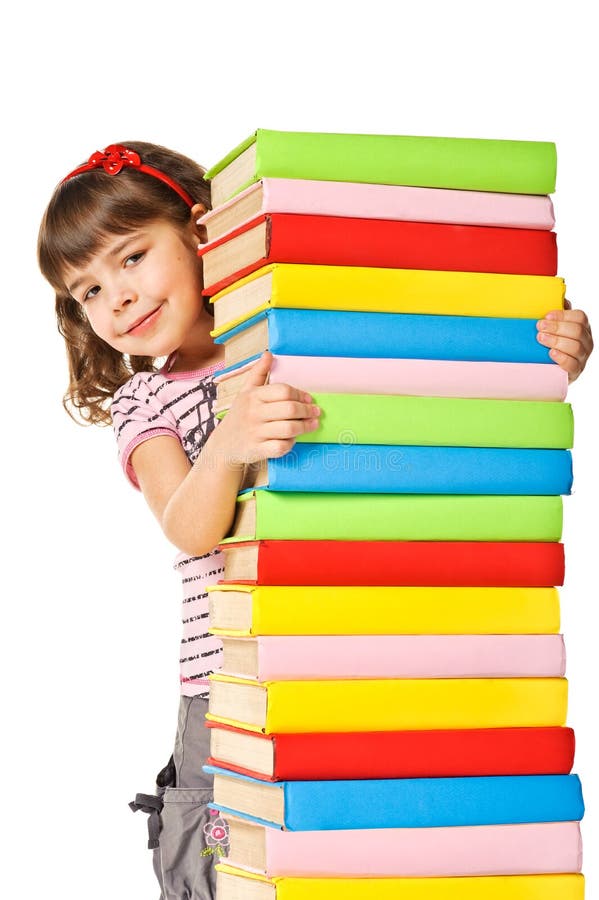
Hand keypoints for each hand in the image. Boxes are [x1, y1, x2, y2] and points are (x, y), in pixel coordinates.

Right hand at [215, 351, 320, 465]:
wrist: (224, 444)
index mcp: (253, 396)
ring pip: (289, 429)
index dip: (299, 394)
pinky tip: (293, 439)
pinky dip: (291, 443)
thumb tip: (269, 353)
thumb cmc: (240, 415)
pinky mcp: (257, 450)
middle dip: (307, 410)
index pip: (283, 391)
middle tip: (315, 412)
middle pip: (290, 409)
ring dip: (305, 426)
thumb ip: (258, 373)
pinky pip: (281, 447)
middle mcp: (254, 413)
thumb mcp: (246, 392)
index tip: (308, 399)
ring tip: (312, 424)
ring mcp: (255, 432)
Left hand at [536, 300, 592, 382]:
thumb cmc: (553, 345)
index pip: (580, 317)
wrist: (549, 371)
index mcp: (583, 328)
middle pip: (577, 331)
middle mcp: (586, 342)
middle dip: (557, 327)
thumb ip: (557, 316)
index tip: (547, 315)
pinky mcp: (575, 372)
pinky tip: (551, 353)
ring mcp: (582, 358)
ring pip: (575, 347)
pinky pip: (572, 364)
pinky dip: (561, 357)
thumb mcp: (555, 329)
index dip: (563, 315)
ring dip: (556, 340)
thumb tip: (556, 298)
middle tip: (539, 327)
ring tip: (541, 338)